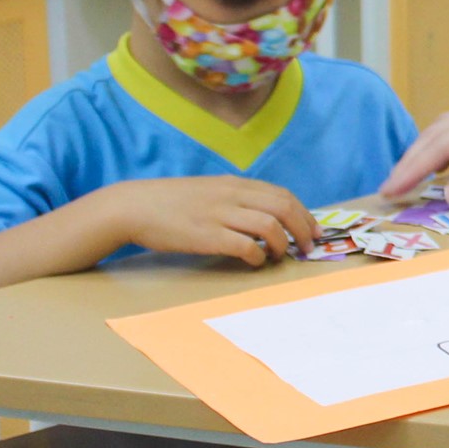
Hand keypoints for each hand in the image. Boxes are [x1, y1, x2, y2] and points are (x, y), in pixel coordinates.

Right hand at [101, 176, 314, 265]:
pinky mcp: (207, 235)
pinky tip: (255, 262)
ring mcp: (220, 215)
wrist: (134, 206)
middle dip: (303, 229)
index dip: (304, 213)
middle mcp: (232, 196)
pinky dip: (258, 256)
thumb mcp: (209, 191)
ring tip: (281, 256)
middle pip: (284, 208)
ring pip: (270, 226)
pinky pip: (245, 246)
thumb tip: (265, 216)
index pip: (283, 195)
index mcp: (234, 184)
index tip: (314, 230)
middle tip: (308, 247)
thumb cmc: (171, 202)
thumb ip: (236, 199)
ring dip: (283, 244)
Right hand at [379, 91, 448, 206]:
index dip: (414, 167)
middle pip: (439, 131)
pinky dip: (445, 146)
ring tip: (405, 179)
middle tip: (387, 189)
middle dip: (411, 160)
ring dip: (425, 151)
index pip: (444, 142)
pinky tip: (439, 164)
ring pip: (448, 127)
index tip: (391, 189)